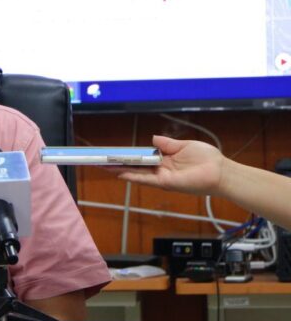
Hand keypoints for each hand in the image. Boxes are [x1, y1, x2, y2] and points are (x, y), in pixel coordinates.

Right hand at [110, 135, 224, 194]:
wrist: (221, 171)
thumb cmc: (207, 158)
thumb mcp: (183, 145)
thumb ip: (166, 143)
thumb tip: (152, 138)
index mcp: (163, 160)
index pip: (140, 158)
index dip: (127, 156)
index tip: (113, 153)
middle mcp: (159, 170)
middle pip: (133, 167)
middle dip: (117, 164)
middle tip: (100, 160)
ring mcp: (161, 177)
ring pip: (135, 174)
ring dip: (119, 170)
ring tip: (102, 166)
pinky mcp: (165, 182)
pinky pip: (145, 179)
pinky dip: (131, 176)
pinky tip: (118, 173)